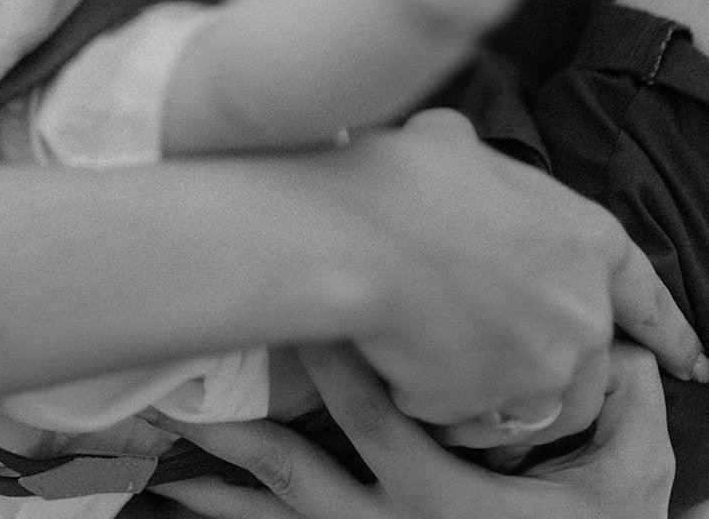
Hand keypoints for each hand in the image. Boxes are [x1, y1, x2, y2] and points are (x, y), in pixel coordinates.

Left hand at [145, 343, 672, 518]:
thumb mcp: (621, 487)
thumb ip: (623, 421)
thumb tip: (633, 354)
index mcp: (442, 496)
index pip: (372, 412)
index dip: (327, 354)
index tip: (286, 295)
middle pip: (291, 468)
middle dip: (231, 429)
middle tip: (171, 388)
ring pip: (272, 511)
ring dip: (213, 478)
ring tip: (158, 438)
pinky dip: (232, 512)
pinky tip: (188, 495)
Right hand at [306, 109, 704, 424]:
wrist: (359, 237)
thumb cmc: (405, 178)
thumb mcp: (456, 145)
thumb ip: (481, 169)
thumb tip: (452, 153)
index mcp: (586, 241)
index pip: (645, 296)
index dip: (667, 330)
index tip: (692, 362)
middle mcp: (581, 314)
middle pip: (581, 360)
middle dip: (537, 354)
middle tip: (478, 331)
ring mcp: (541, 370)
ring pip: (529, 402)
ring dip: (491, 388)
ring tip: (432, 350)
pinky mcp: (490, 410)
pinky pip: (466, 419)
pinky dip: (436, 401)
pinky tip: (399, 366)